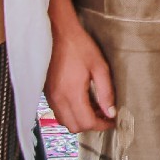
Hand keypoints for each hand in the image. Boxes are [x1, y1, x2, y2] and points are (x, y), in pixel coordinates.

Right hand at [45, 11, 116, 132]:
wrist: (58, 33)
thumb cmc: (79, 46)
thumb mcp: (99, 67)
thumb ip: (106, 92)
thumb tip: (111, 112)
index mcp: (72, 94)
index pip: (87, 123)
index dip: (102, 125)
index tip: (112, 121)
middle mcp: (58, 99)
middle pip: (74, 127)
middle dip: (91, 125)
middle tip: (104, 114)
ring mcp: (50, 97)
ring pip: (65, 121)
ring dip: (80, 120)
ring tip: (94, 107)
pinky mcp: (47, 93)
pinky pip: (58, 112)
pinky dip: (71, 113)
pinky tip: (82, 100)